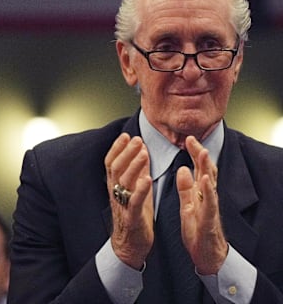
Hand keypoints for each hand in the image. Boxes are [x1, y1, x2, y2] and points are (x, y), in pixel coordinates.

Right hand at [104, 133, 153, 269]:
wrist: (130, 245)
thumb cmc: (134, 214)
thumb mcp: (135, 189)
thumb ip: (138, 171)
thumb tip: (142, 150)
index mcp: (115, 185)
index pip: (111, 162)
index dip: (117, 148)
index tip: (126, 135)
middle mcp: (116, 192)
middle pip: (116, 168)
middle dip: (126, 152)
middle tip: (136, 139)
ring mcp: (123, 205)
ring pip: (124, 181)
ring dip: (133, 165)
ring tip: (142, 152)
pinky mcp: (133, 217)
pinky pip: (134, 201)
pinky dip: (140, 189)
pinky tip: (147, 178)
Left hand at [177, 135, 227, 274]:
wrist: (206, 254)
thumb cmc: (197, 229)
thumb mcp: (187, 205)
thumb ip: (185, 188)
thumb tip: (183, 167)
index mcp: (200, 192)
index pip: (198, 168)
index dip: (194, 153)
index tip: (188, 138)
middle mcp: (206, 196)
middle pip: (205, 171)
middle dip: (199, 154)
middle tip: (192, 139)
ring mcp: (209, 207)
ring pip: (210, 184)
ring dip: (206, 167)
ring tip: (202, 152)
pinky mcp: (209, 219)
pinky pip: (209, 203)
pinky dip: (207, 190)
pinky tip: (203, 179)